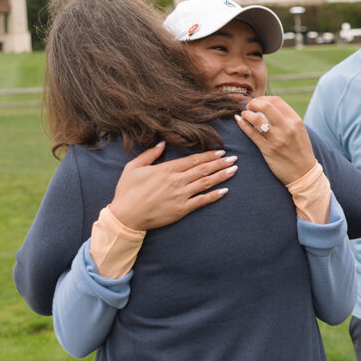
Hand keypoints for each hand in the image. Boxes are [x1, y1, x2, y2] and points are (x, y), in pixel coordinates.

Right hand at [110, 142, 237, 229]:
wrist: (126, 216)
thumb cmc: (127, 191)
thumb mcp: (133, 167)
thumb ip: (149, 154)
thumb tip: (163, 144)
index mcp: (166, 169)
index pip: (193, 160)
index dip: (208, 156)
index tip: (221, 152)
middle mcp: (176, 181)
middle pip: (203, 169)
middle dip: (220, 163)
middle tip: (234, 159)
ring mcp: (180, 195)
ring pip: (206, 183)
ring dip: (221, 176)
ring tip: (234, 170)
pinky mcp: (181, 209)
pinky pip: (202, 201)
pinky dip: (214, 196)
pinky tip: (224, 191)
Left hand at [235, 96, 316, 185]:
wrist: (303, 173)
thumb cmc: (300, 151)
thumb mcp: (299, 131)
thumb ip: (287, 119)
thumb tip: (269, 107)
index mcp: (295, 121)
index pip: (276, 101)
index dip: (264, 98)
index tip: (258, 102)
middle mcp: (287, 128)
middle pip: (266, 106)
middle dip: (254, 103)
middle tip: (249, 106)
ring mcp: (277, 139)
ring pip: (256, 119)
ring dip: (247, 114)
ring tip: (243, 114)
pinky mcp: (268, 149)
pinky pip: (252, 133)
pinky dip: (243, 124)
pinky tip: (239, 120)